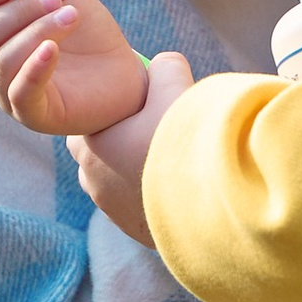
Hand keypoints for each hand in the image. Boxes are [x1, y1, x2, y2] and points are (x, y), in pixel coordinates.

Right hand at [0, 0, 149, 137]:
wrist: (123, 75)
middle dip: (18, 11)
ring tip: (71, 17)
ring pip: (3, 59)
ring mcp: (9, 93)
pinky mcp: (34, 115)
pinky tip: (54, 49)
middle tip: (56, 1)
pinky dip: (34, 67)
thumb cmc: (87, 35)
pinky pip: (20, 93)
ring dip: (38, 31)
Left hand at [72, 51, 193, 246]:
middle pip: (103, 154)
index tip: (144, 109)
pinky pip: (141, 208)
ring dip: (140, 173)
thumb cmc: (185, 139)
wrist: (211, 200)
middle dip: (124, 144)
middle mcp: (93, 182)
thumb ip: (164, 66)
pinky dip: (156, 197)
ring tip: (174, 163)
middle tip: (158, 134)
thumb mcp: (176, 84)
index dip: (117, 113)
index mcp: (90, 146)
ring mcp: (114, 213)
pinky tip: (184, 187)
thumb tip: (163, 66)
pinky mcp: (138, 235)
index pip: (90, 123)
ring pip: (121, 184)